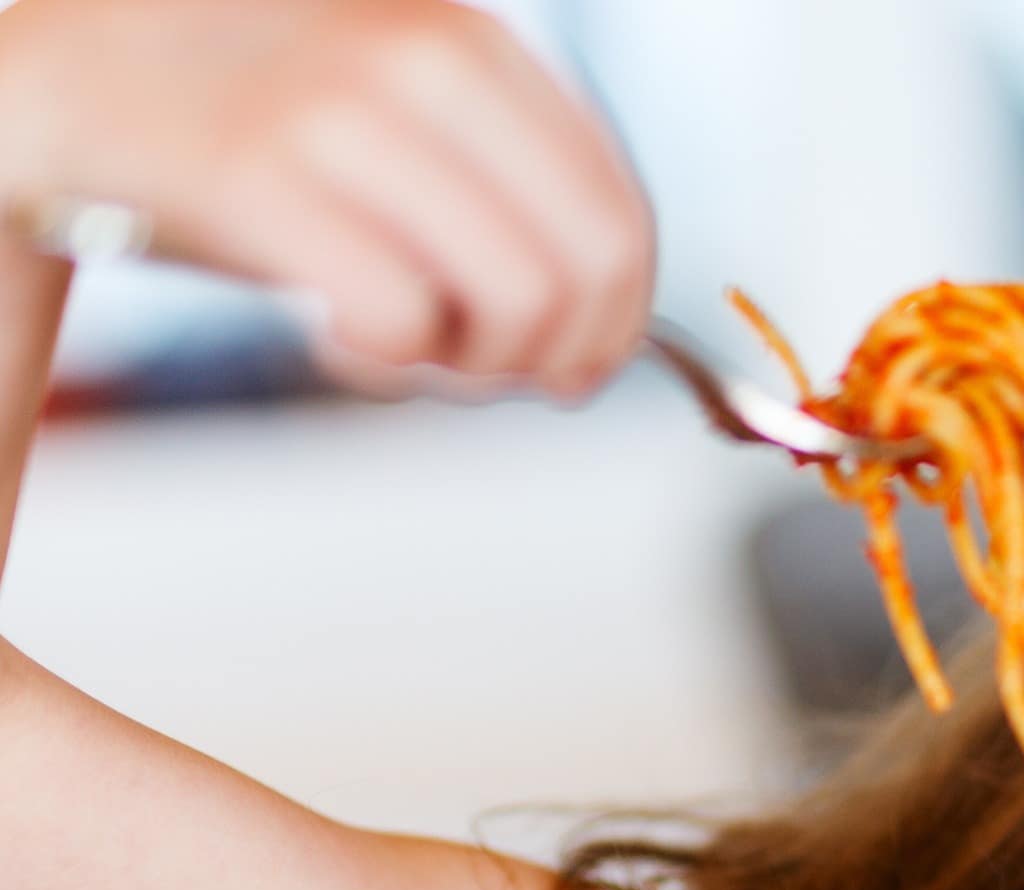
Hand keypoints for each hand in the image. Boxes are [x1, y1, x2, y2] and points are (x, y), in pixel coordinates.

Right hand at [0, 0, 654, 393]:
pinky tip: (338, 340)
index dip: (616, 321)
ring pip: (516, 298)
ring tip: (404, 350)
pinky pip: (403, 318)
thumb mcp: (390, 124)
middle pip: (587, 266)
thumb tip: (611, 327)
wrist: (41, 95)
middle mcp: (413, 47)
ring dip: (473, 367)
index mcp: (464, 33)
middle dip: (559, 354)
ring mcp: (332, 103)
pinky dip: (387, 363)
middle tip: (486, 372)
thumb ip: (498, 191)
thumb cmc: (237, 133)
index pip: (617, 209)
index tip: (573, 365)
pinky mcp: (254, 170)